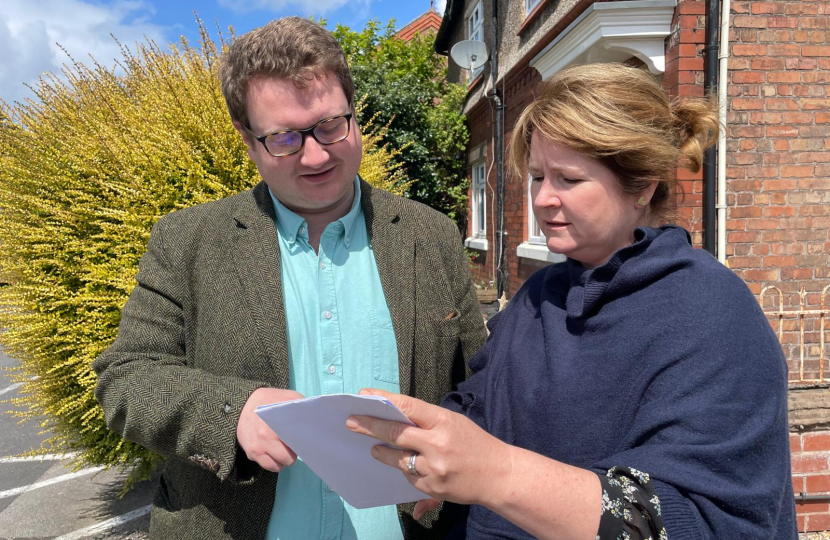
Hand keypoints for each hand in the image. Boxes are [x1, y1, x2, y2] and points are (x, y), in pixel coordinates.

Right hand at [237, 387, 303, 472]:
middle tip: (292, 444)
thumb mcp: (288, 397)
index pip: (297, 442)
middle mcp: (266, 438)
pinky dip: (273, 462)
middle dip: (293, 453)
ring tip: (283, 449)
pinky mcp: (251, 454)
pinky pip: (268, 466)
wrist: (242, 404)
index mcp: (277, 423)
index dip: (302, 443)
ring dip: (283, 460)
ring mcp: (257, 448)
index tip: (303, 440)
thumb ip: (302, 408)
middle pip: (289, 458)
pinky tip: (274, 452)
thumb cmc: (270, 401)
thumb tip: (314, 421)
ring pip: (278, 466)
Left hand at [345, 388, 511, 509]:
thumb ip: (426, 420)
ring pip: (398, 459)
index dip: (383, 400)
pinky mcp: (433, 488)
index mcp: (443, 421)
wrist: (499, 476)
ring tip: (375, 448)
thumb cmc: (475, 444)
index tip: (364, 396)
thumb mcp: (454, 422)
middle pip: (395, 433)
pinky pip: (410, 477)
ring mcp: (434, 468)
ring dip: (384, 453)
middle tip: (352, 423)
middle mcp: (437, 444)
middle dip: (370, 427)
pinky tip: (408, 466)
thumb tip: (395, 417)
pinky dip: (406, 471)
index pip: (407, 407)